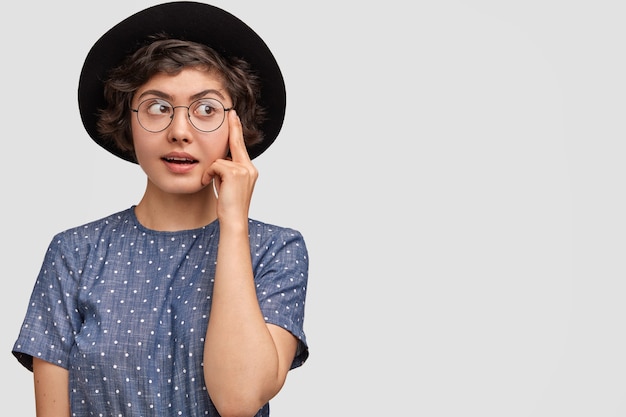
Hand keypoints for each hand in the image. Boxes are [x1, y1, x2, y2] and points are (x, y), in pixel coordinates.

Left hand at [202, 110, 257, 224]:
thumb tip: (219, 161)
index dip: (237, 130)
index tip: (234, 117)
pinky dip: (208, 174)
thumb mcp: (228, 185)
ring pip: (219, 159)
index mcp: (250, 170)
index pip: (241, 147)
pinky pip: (214, 165)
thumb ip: (227, 171)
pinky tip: (209, 184)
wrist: (234, 220)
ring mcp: (244, 170)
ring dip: (211, 171)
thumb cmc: (229, 206)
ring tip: (212, 184)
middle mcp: (249, 168)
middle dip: (233, 128)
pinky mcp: (234, 173)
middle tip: (231, 112)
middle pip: (235, 144)